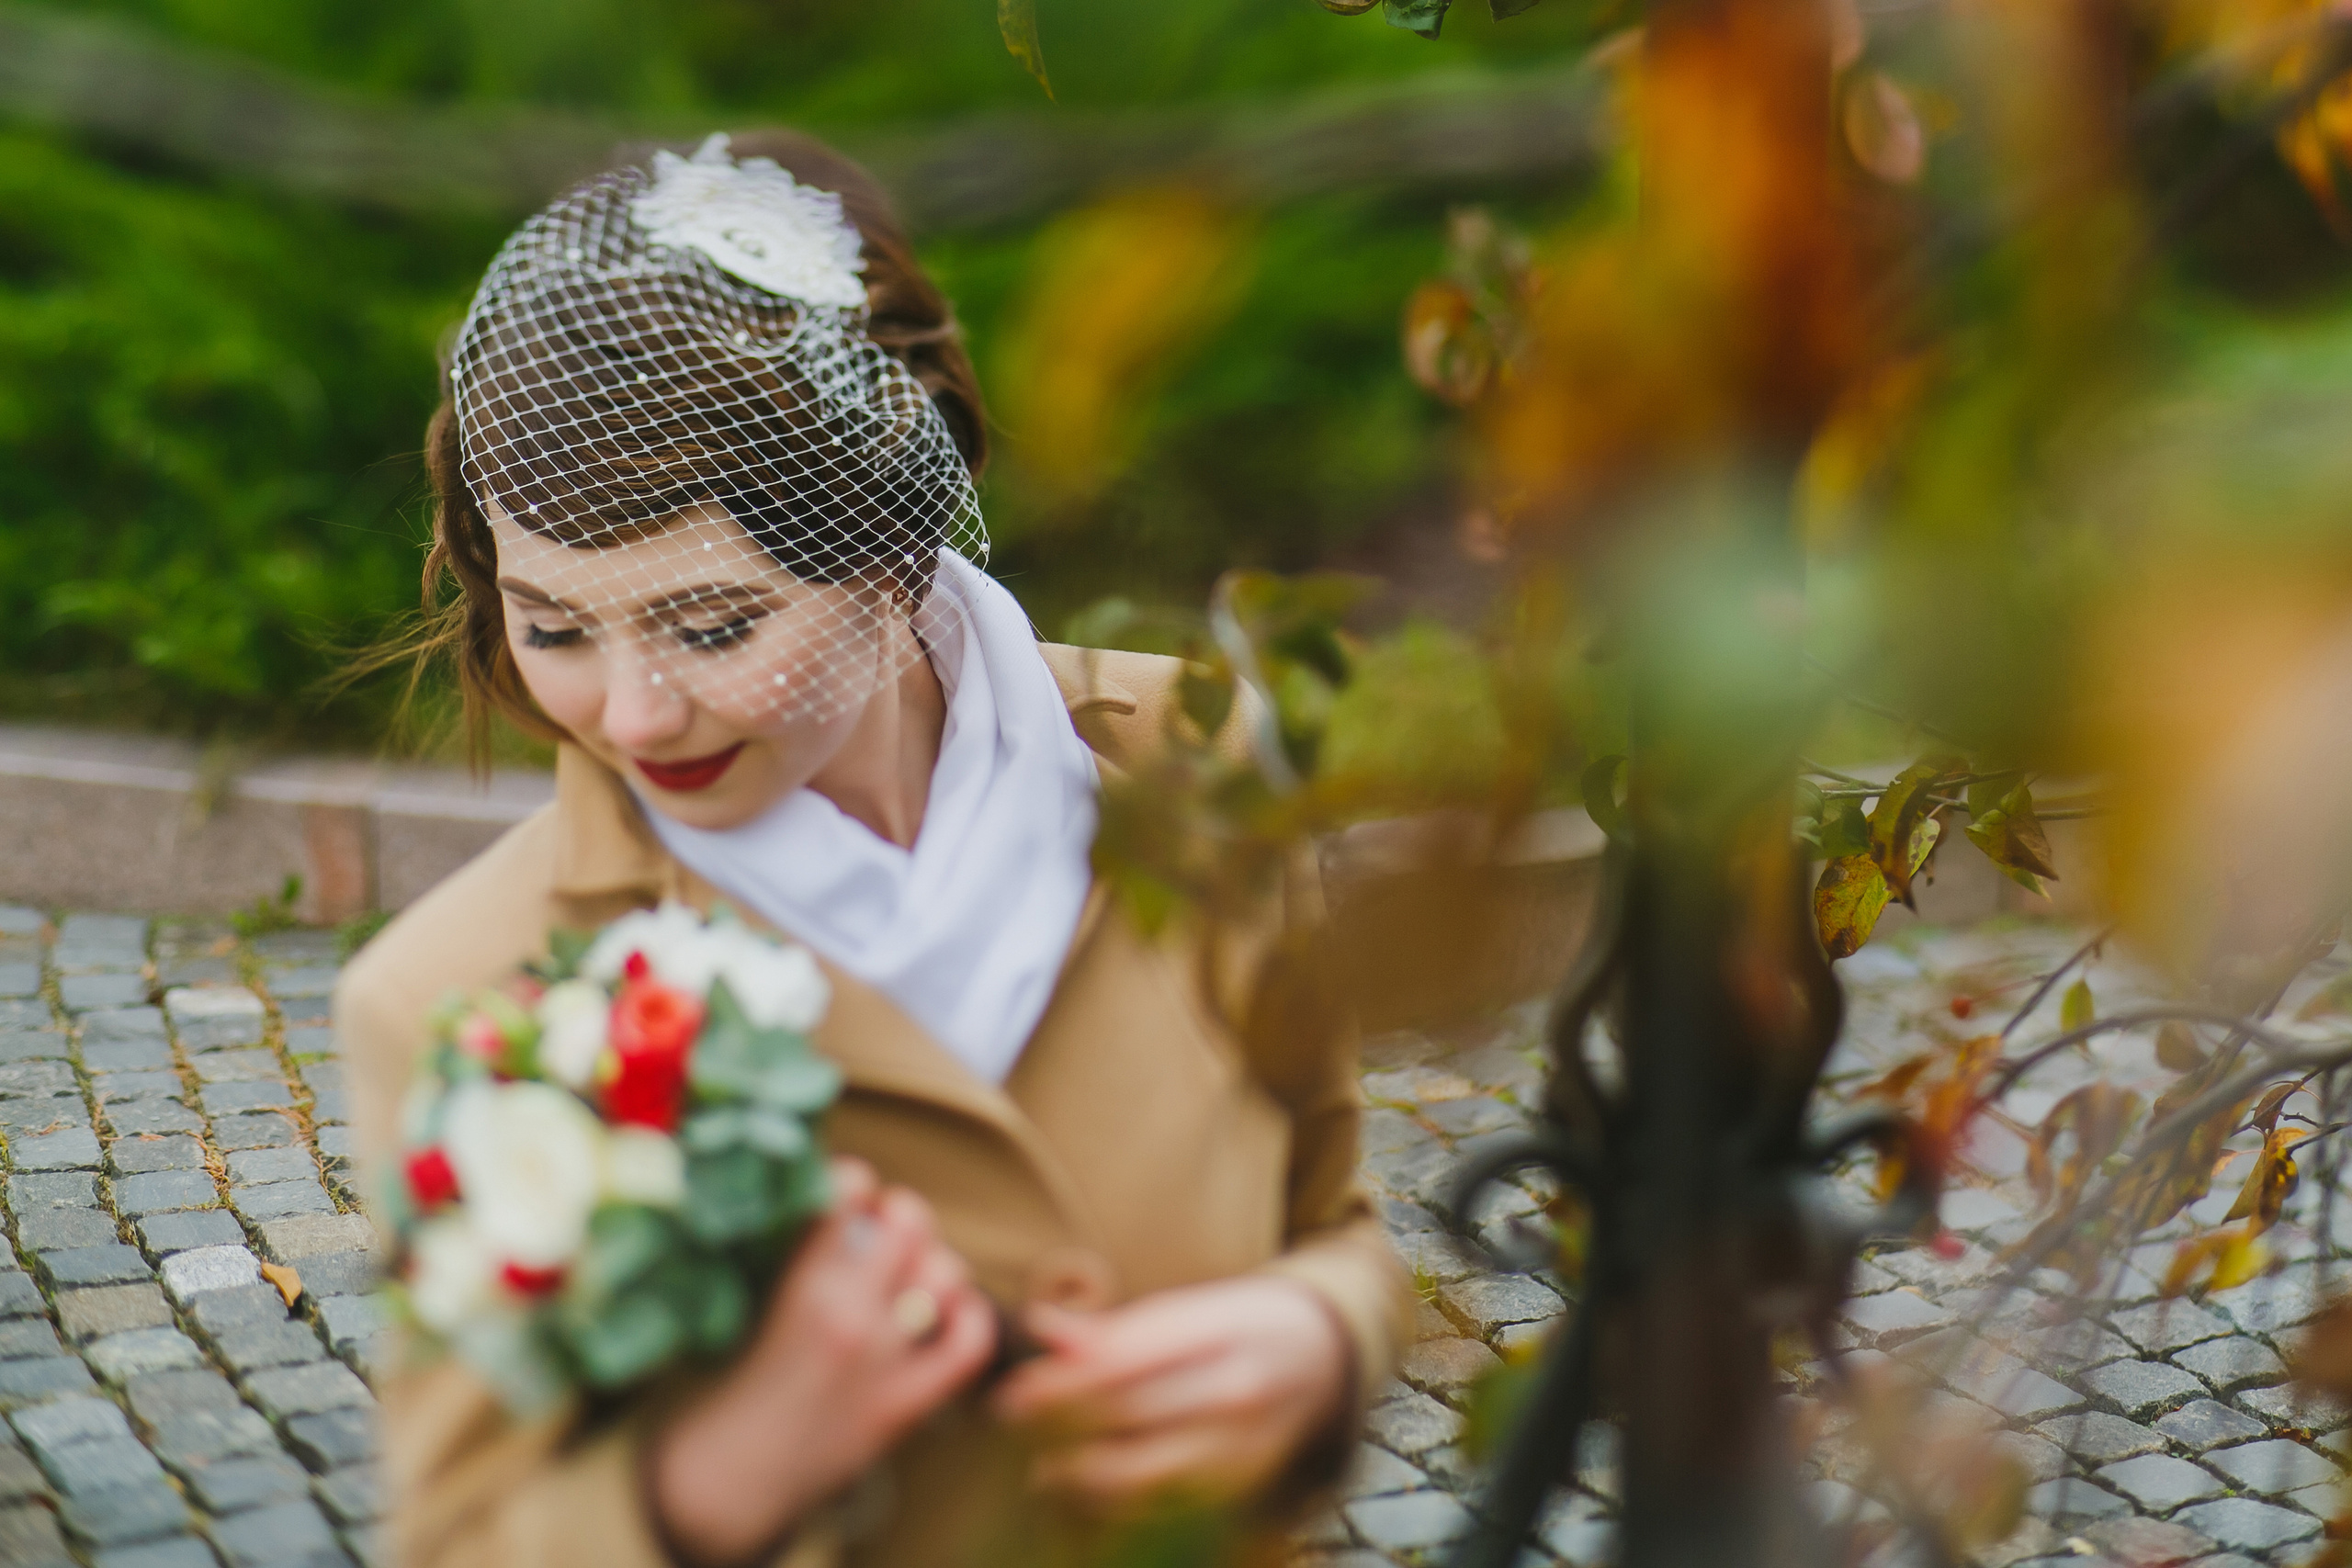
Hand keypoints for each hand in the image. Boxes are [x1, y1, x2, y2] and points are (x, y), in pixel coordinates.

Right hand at [649, 1158, 996, 1563]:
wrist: (733, 1472)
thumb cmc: (737, 1375)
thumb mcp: (753, 1297)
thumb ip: (797, 1250)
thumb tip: (841, 1193)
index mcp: (799, 1280)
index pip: (849, 1185)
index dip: (854, 1179)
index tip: (847, 1194)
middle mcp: (848, 1313)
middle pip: (910, 1219)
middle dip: (900, 1215)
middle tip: (884, 1232)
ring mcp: (884, 1359)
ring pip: (945, 1272)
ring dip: (934, 1266)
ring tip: (912, 1276)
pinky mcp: (908, 1402)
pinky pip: (969, 1342)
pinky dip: (970, 1316)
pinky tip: (950, 1311)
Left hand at [990, 1276, 1349, 1513]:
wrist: (1319, 1357)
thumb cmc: (1236, 1325)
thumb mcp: (1187, 1308)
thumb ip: (1116, 1330)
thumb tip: (1043, 1330)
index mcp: (1220, 1336)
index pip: (1123, 1367)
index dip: (1058, 1386)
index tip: (1013, 1393)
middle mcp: (1236, 1394)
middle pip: (1128, 1421)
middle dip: (1059, 1430)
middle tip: (1010, 1429)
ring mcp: (1243, 1448)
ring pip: (1143, 1476)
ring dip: (1081, 1478)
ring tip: (1039, 1470)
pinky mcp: (1242, 1488)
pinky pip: (1167, 1506)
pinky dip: (1118, 1505)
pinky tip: (1085, 1492)